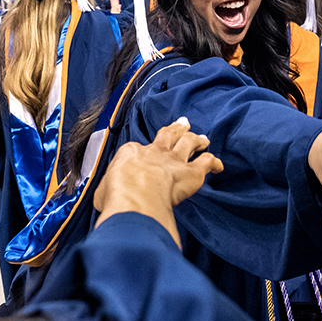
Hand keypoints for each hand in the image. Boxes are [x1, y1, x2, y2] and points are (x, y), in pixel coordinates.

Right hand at [95, 117, 223, 245]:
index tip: (145, 152)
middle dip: (177, 128)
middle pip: (168, 135)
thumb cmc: (116, 194)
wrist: (135, 196)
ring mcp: (175, 160)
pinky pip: (206, 163)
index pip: (138, 149)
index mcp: (131, 153)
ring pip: (189, 142)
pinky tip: (219, 166)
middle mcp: (155, 152)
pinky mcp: (191, 173)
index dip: (143, 151)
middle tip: (183, 122)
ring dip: (197, 139)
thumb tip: (105, 198)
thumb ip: (107, 190)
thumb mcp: (102, 190)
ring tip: (203, 138)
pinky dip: (214, 162)